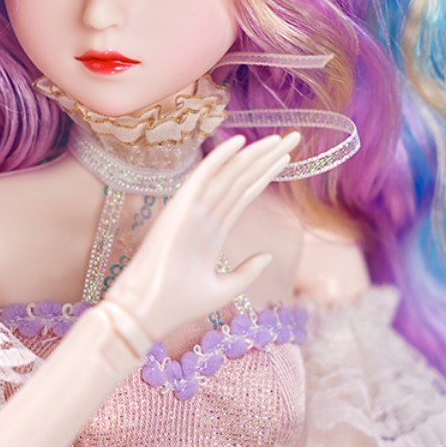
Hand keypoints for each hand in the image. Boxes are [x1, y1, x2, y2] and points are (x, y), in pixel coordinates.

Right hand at [108, 133, 298, 340]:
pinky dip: (220, 158)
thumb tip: (267, 255)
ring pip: (230, 174)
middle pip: (243, 178)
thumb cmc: (181, 303)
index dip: (266, 173)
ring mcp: (194, 209)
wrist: (151, 310)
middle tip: (293, 136)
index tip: (288, 157)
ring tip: (280, 138)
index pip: (246, 193)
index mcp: (214, 231)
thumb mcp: (224, 288)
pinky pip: (203, 176)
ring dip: (255, 154)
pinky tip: (239, 141)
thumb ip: (246, 271)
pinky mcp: (181, 208)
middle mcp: (206, 215)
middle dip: (268, 157)